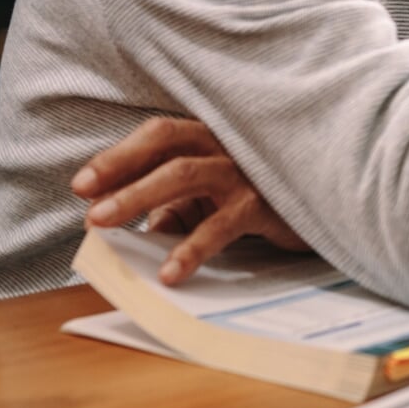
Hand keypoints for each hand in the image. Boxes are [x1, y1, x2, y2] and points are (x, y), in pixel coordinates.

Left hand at [72, 116, 310, 284]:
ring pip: (184, 174)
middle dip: (120, 170)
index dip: (119, 156)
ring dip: (137, 196)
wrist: (325, 208)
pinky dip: (190, 248)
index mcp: (212, 139)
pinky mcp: (264, 204)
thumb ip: (177, 207)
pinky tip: (169, 271)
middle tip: (86, 201)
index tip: (83, 185)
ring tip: (102, 223)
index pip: (159, 136)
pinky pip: (219, 225)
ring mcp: (246, 173)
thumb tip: (141, 226)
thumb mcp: (212, 201)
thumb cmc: (263, 197)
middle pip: (167, 147)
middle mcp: (227, 147)